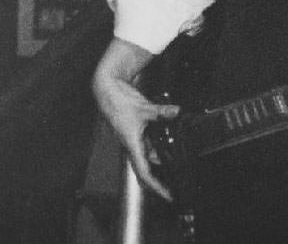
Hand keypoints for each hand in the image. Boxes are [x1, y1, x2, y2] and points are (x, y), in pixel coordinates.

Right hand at [92, 38, 178, 201]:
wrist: (109, 92)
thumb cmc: (119, 103)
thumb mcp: (143, 108)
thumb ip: (161, 112)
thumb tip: (177, 112)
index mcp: (132, 146)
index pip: (144, 173)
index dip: (156, 186)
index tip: (167, 195)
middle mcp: (133, 146)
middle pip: (148, 169)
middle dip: (162, 179)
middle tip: (177, 185)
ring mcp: (135, 140)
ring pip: (151, 156)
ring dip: (163, 159)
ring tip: (179, 166)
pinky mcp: (137, 132)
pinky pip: (150, 143)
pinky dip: (161, 145)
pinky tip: (172, 142)